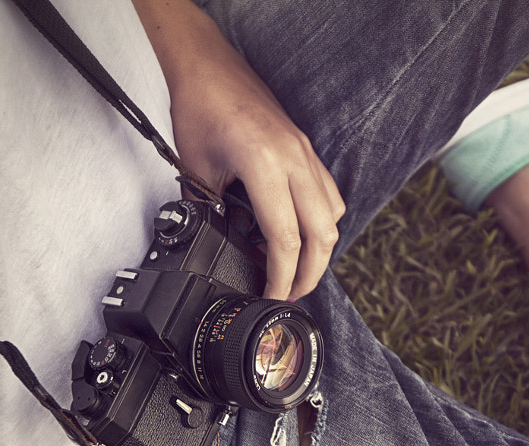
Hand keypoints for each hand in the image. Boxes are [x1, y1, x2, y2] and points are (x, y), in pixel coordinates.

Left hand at [133, 0, 344, 300]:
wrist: (210, 66)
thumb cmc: (200, 107)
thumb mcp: (196, 168)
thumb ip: (210, 210)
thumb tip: (215, 244)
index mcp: (265, 165)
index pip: (285, 238)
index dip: (280, 277)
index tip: (271, 297)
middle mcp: (295, 160)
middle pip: (322, 235)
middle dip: (310, 274)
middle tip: (290, 295)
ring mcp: (306, 154)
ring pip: (332, 216)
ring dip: (321, 250)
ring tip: (298, 270)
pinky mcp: (308, 151)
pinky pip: (329, 195)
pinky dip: (322, 223)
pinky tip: (302, 234)